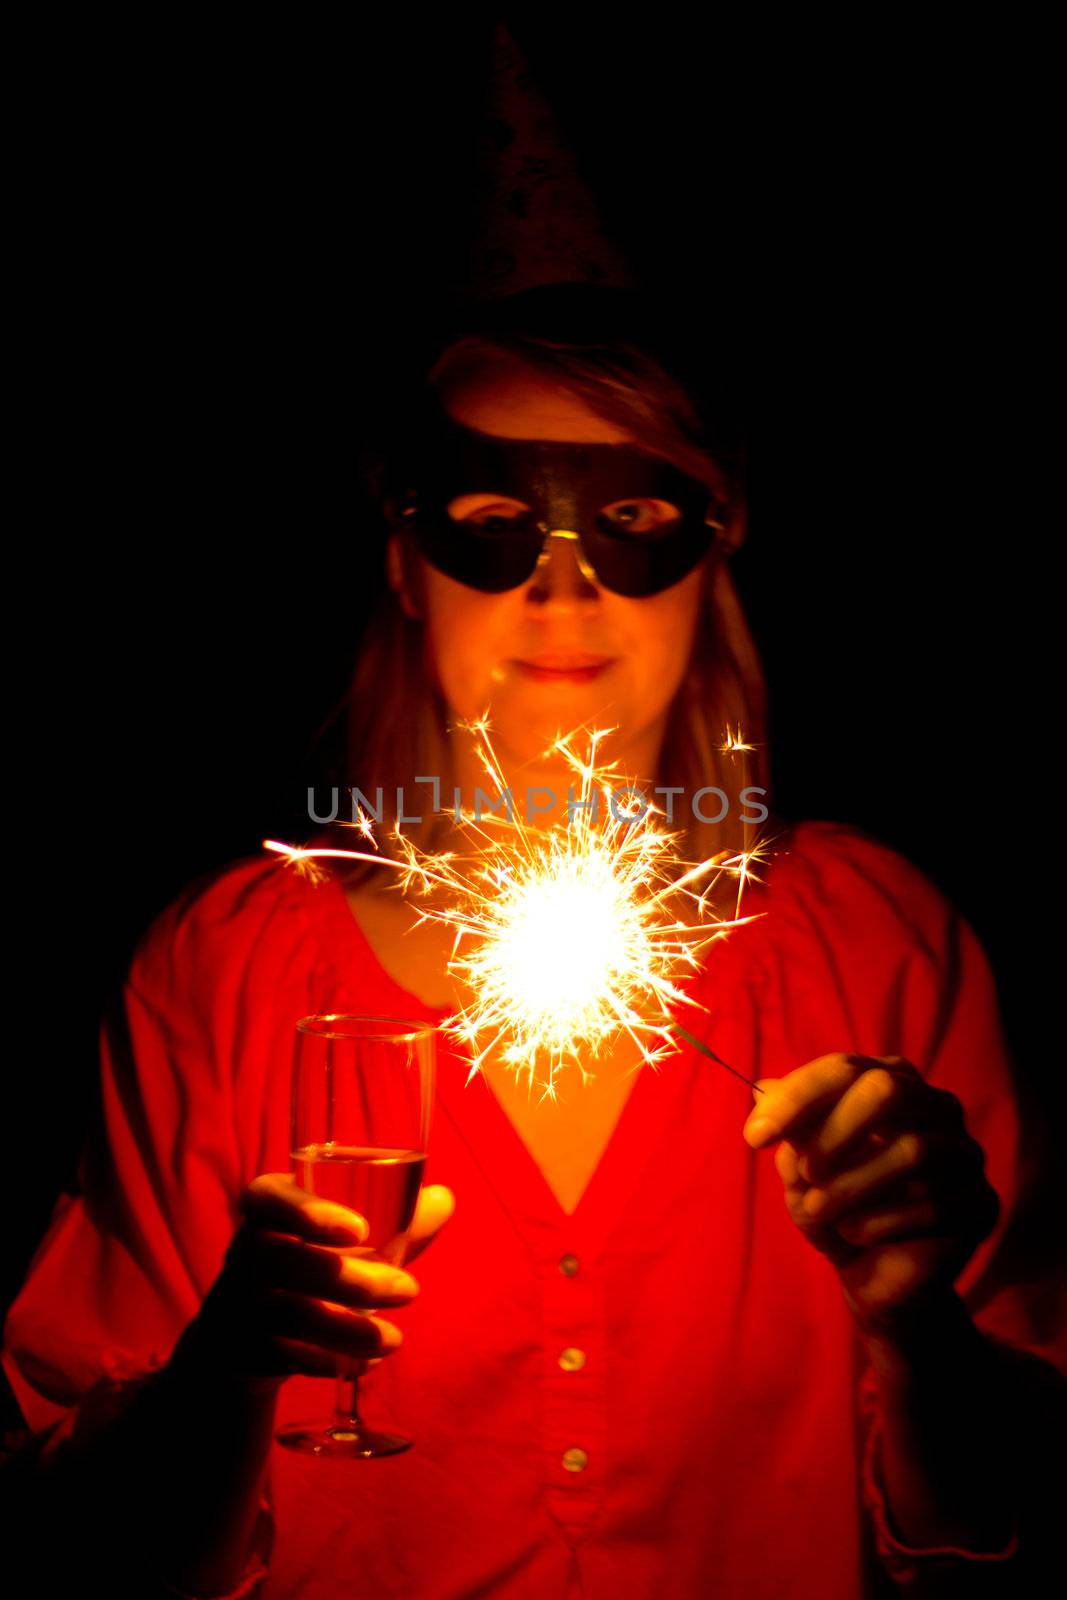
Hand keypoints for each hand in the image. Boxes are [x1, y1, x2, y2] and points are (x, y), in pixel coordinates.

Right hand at [176, 1177, 455, 1388]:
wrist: (241, 1332)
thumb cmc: (308, 1264)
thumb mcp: (343, 1239)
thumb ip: (393, 1221)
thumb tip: (443, 1197)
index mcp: (267, 1209)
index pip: (267, 1197)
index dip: (306, 1211)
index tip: (360, 1230)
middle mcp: (245, 1252)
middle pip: (287, 1261)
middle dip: (353, 1279)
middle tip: (410, 1291)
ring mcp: (239, 1303)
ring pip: (289, 1314)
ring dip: (348, 1329)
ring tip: (396, 1340)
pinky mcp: (243, 1349)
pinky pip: (284, 1357)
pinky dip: (330, 1362)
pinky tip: (368, 1365)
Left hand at [742, 1054, 998, 1337]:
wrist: (872, 1275)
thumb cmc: (833, 1206)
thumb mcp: (799, 1168)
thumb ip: (789, 1129)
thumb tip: (764, 1089)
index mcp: (890, 1081)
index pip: (845, 1068)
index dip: (797, 1097)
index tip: (755, 1135)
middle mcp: (936, 1107)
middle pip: (888, 1090)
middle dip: (834, 1132)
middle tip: (804, 1172)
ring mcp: (966, 1153)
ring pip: (914, 1149)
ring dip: (852, 1184)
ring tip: (818, 1209)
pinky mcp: (982, 1203)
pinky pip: (935, 1203)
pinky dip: (881, 1220)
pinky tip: (856, 1232)